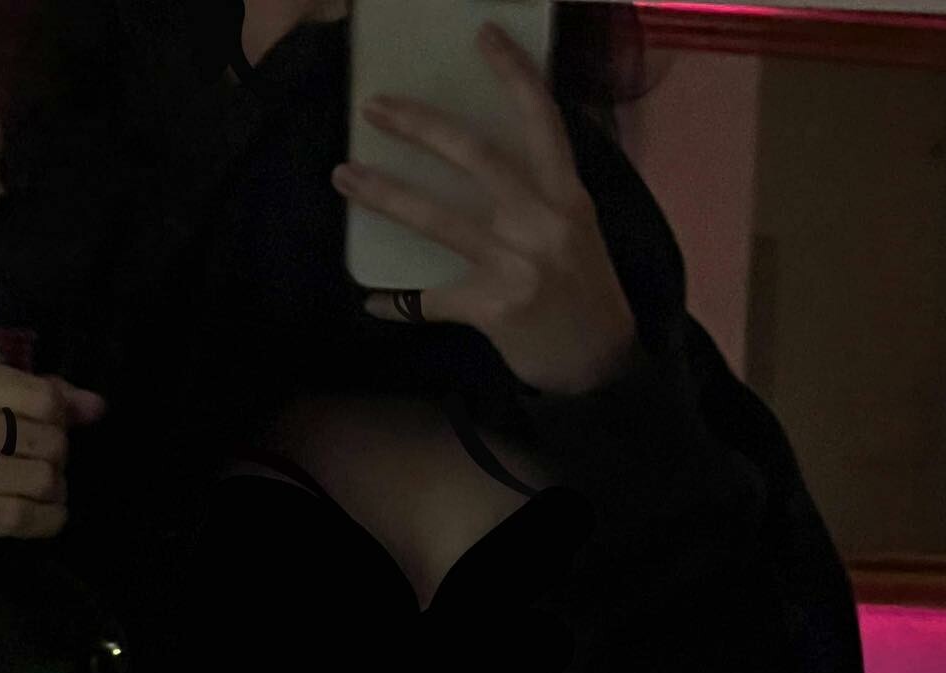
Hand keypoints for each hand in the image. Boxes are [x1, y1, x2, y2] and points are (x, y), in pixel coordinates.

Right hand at [0, 356, 106, 543]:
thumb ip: (42, 393)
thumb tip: (97, 407)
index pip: (44, 400)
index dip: (62, 417)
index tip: (52, 425)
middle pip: (48, 443)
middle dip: (58, 454)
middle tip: (43, 458)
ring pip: (42, 481)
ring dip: (55, 487)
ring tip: (41, 483)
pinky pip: (23, 518)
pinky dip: (50, 518)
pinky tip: (48, 511)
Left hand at [332, 21, 637, 397]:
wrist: (600, 366)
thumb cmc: (585, 294)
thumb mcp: (577, 231)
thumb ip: (541, 193)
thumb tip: (479, 162)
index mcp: (568, 196)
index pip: (541, 120)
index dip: (513, 73)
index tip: (482, 33)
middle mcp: (544, 222)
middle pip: (473, 156)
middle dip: (419, 126)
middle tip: (375, 107)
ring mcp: (518, 266)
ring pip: (438, 219)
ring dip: (385, 194)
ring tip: (345, 176)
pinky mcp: (495, 308)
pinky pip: (432, 299)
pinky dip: (398, 303)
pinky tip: (375, 302)